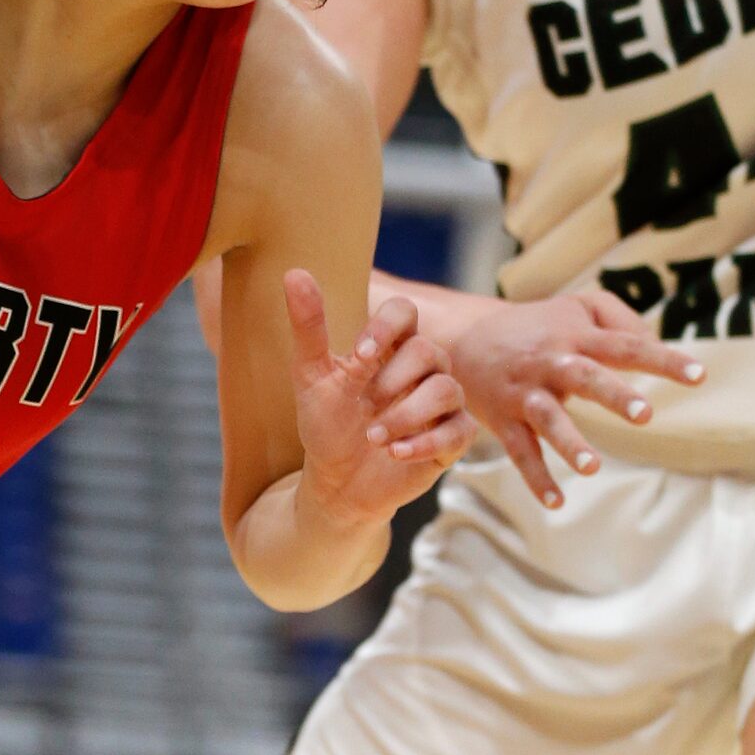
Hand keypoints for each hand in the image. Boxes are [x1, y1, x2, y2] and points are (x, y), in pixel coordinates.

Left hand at [288, 273, 474, 528]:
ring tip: (374, 437)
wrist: (337, 482)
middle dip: (393, 380)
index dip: (386, 327)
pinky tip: (395, 453)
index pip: (404, 311)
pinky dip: (425, 442)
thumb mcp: (311, 376)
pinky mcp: (452, 439)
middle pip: (429, 351)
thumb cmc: (326, 423)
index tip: (359, 356)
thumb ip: (308, 327)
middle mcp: (421, 369)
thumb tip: (294, 272)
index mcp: (389, 346)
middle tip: (365, 404)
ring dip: (406, 414)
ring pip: (448, 389)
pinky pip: (460, 431)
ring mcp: (440, 404)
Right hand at [449, 291, 704, 507]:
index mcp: (575, 337)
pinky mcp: (505, 420)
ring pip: (548, 418)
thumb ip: (621, 321)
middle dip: (613, 395)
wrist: (462, 341)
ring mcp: (526, 393)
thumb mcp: (576, 308)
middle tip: (645, 414)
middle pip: (585, 377)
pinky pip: (520, 451)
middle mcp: (551, 363)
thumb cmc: (536, 328)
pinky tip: (556, 500)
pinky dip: (535, 477)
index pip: (624, 345)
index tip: (700, 374)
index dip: (662, 359)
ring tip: (592, 466)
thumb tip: (654, 346)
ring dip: (568, 442)